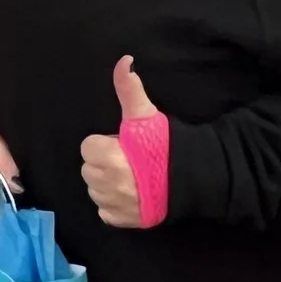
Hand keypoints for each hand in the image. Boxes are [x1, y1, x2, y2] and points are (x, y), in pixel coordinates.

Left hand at [80, 56, 158, 228]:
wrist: (193, 179)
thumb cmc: (164, 145)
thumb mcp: (145, 114)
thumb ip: (129, 88)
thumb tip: (124, 60)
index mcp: (109, 157)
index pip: (88, 147)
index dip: (104, 143)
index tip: (122, 144)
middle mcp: (108, 184)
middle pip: (88, 169)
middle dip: (103, 162)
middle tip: (127, 159)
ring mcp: (115, 205)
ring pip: (94, 190)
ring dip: (106, 183)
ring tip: (130, 176)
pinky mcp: (123, 221)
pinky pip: (105, 211)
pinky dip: (113, 204)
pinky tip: (130, 194)